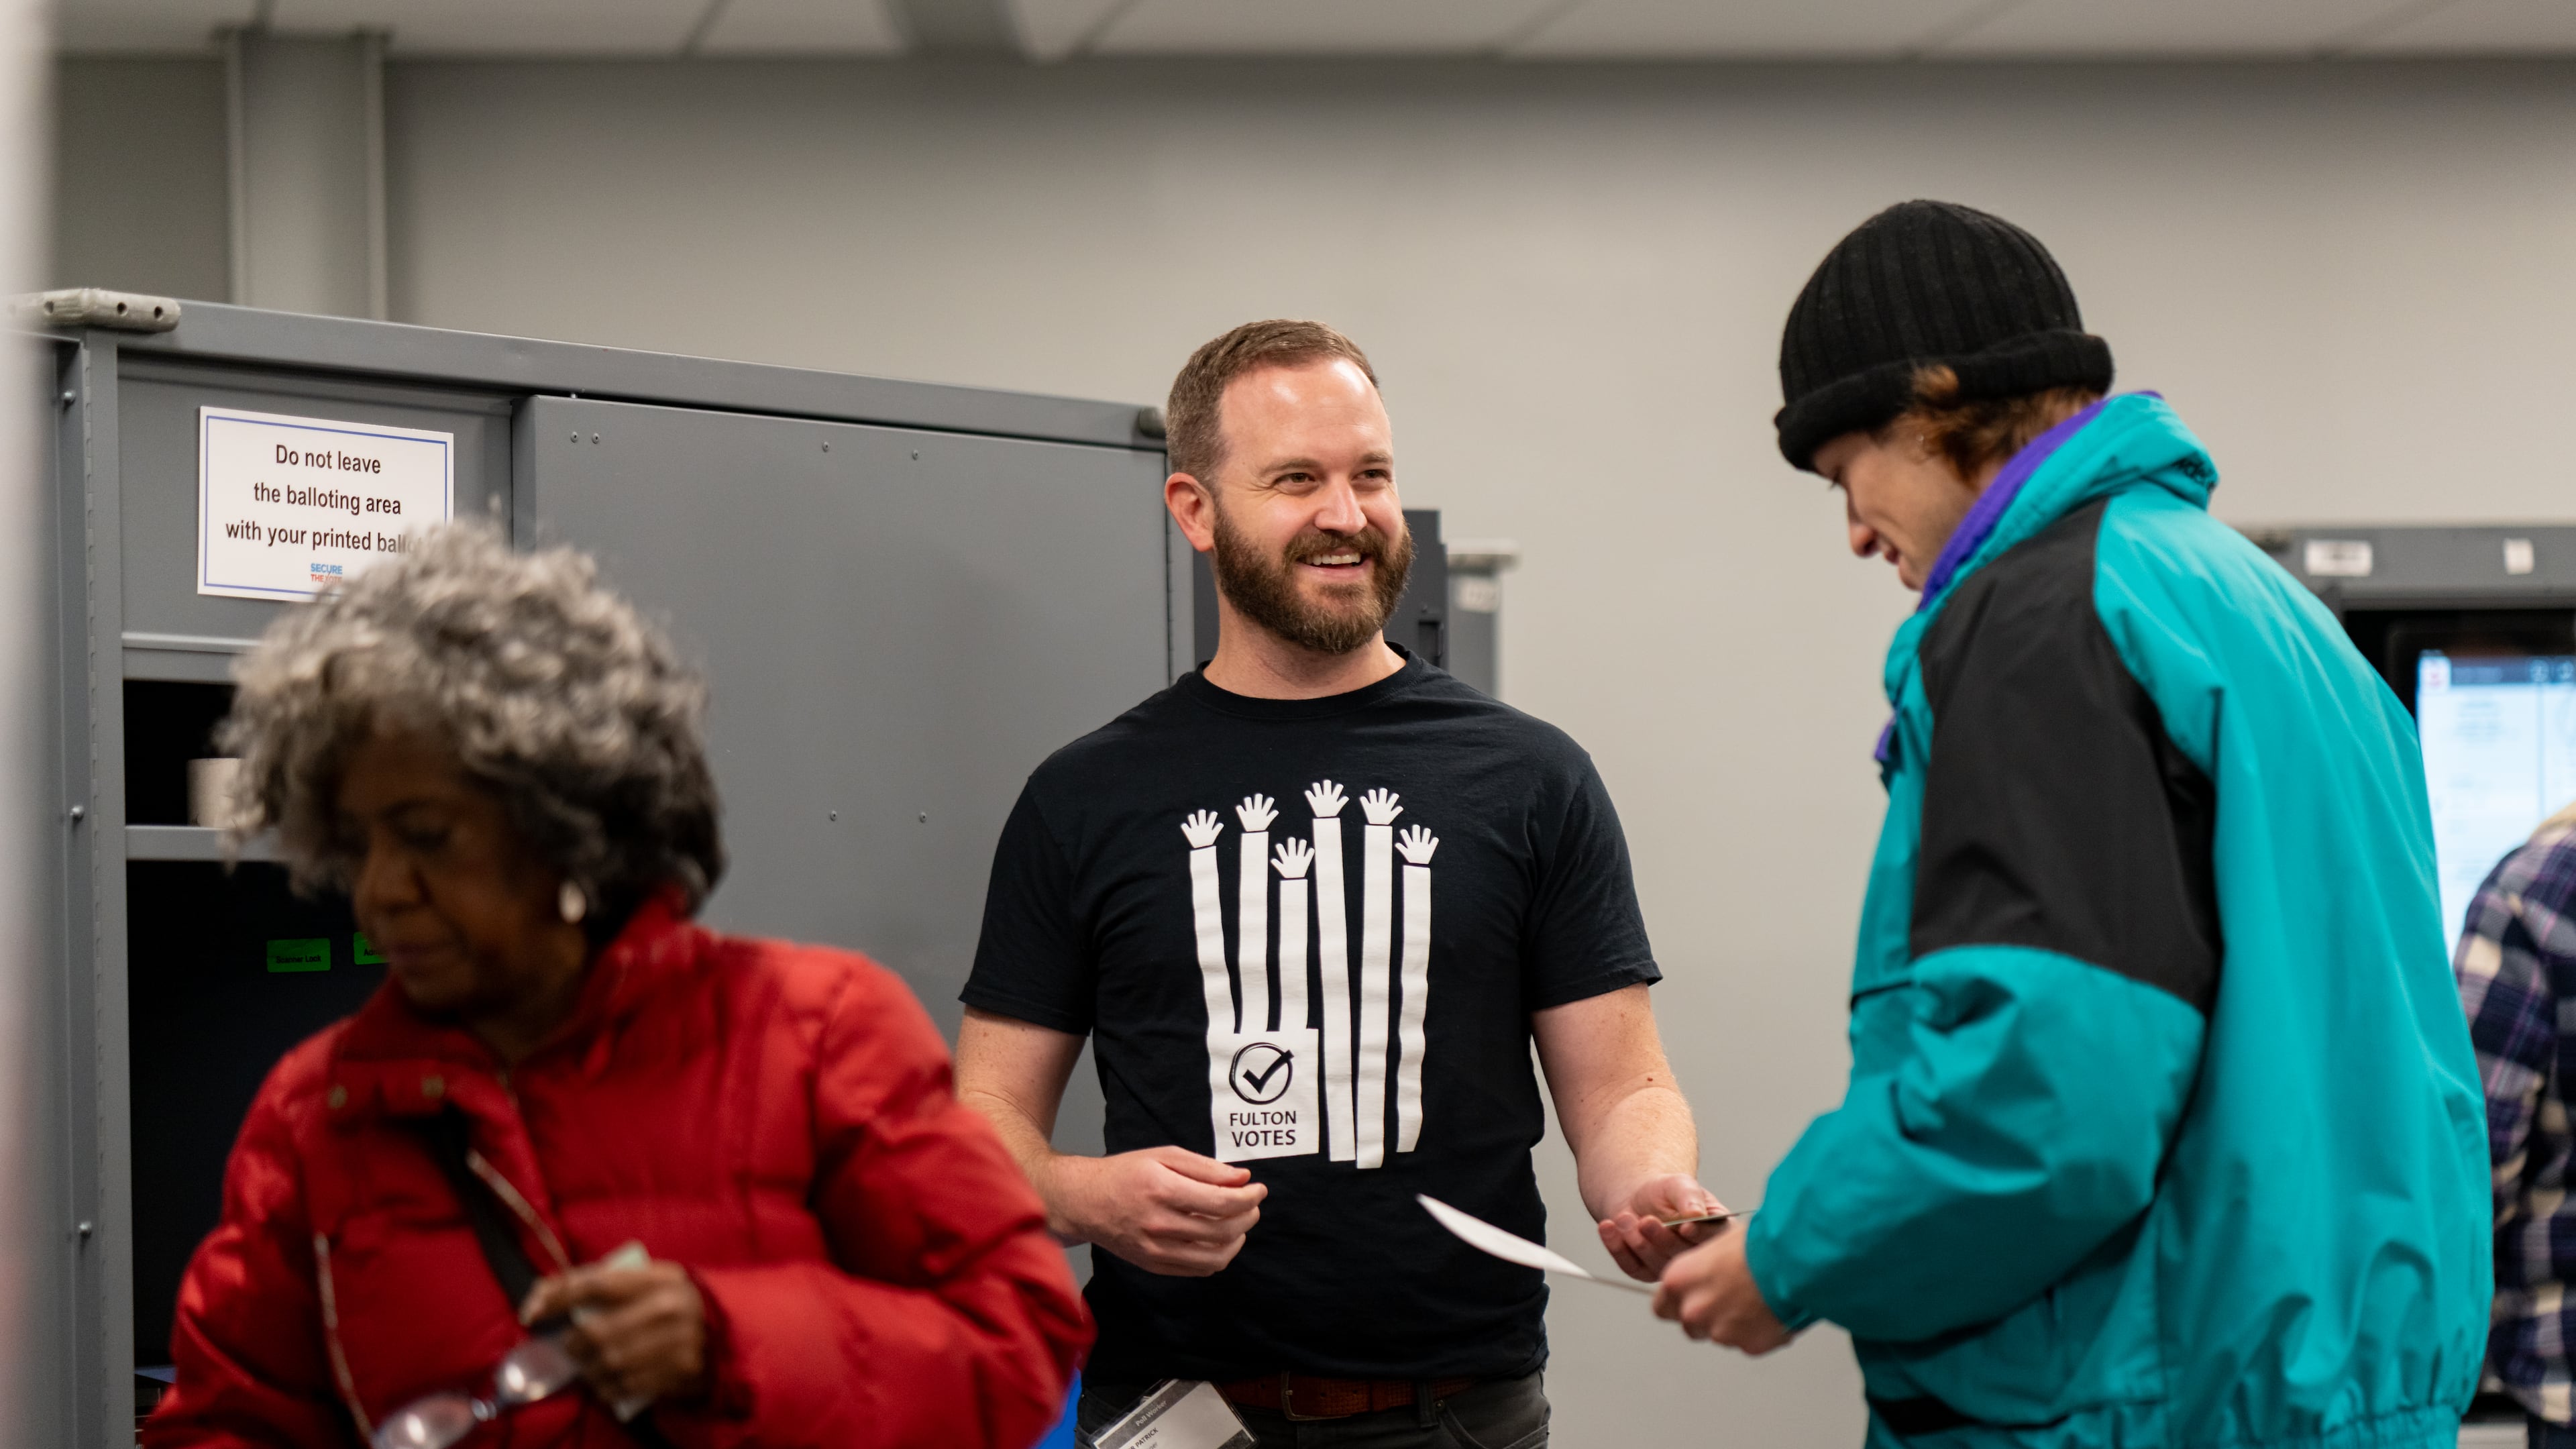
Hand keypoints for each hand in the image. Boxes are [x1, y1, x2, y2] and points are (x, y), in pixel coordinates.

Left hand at [519, 1261, 708, 1405]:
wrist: (731, 1328)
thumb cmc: (680, 1300)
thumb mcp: (655, 1279)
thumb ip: (613, 1283)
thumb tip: (552, 1292)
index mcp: (661, 1278)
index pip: (597, 1285)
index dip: (558, 1295)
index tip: (531, 1309)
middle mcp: (668, 1309)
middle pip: (597, 1332)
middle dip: (574, 1344)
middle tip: (571, 1346)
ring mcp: (677, 1343)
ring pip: (609, 1364)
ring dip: (589, 1370)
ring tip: (590, 1365)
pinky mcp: (681, 1372)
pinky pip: (628, 1386)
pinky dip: (608, 1388)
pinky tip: (607, 1382)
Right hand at [1044, 1145, 1265, 1276]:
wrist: (1085, 1202)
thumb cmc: (1126, 1173)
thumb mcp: (1164, 1155)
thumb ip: (1205, 1167)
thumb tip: (1242, 1178)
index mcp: (1162, 1190)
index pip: (1221, 1203)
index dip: (1249, 1198)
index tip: (1259, 1189)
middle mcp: (1158, 1224)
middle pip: (1223, 1231)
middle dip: (1248, 1216)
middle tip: (1252, 1204)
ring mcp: (1155, 1250)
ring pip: (1215, 1258)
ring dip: (1237, 1240)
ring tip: (1239, 1223)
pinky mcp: (1153, 1266)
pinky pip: (1198, 1269)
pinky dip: (1218, 1256)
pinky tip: (1219, 1239)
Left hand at [1596, 1173, 1724, 1279]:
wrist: (1637, 1196)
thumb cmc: (1665, 1190)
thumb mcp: (1680, 1184)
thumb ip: (1690, 1197)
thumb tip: (1697, 1216)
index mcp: (1713, 1233)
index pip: (1713, 1239)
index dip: (1699, 1235)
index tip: (1684, 1227)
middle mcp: (1694, 1255)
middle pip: (1681, 1255)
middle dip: (1661, 1238)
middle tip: (1645, 1220)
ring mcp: (1669, 1267)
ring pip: (1655, 1263)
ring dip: (1636, 1241)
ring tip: (1623, 1217)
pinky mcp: (1644, 1271)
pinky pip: (1630, 1266)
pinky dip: (1616, 1248)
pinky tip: (1608, 1228)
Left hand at [1653, 1229, 1790, 1354]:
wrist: (1792, 1260)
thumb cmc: (1756, 1243)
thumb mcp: (1718, 1244)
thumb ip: (1703, 1267)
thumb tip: (1707, 1271)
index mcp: (1678, 1281)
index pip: (1662, 1306)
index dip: (1678, 1304)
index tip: (1692, 1299)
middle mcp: (1693, 1310)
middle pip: (1690, 1326)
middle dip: (1708, 1318)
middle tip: (1731, 1300)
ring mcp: (1720, 1332)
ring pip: (1721, 1336)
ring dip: (1735, 1325)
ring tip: (1758, 1299)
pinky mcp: (1748, 1346)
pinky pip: (1749, 1343)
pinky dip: (1759, 1333)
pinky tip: (1773, 1310)